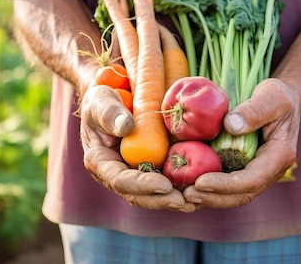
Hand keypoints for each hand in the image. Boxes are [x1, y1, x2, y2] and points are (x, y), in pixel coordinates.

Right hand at [80, 85, 196, 211]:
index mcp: (100, 163)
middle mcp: (116, 175)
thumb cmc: (103, 99)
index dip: (142, 186)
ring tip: (195, 202)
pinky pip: (165, 184)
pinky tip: (200, 190)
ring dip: (174, 201)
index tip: (164, 186)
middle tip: (185, 201)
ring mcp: (134, 175)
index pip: (119, 181)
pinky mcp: (151, 171)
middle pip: (139, 196)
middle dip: (162, 200)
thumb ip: (108, 112)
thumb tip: (125, 126)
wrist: (114, 101)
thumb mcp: (100, 100)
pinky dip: (181, 189)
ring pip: (153, 196)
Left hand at [182, 78, 299, 208]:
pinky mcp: (242, 169)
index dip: (227, 184)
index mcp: (279, 156)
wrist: (279, 101)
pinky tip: (187, 188)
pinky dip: (208, 191)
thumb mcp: (272, 96)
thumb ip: (255, 110)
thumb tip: (231, 126)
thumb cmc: (277, 96)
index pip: (253, 179)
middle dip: (214, 197)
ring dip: (209, 198)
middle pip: (242, 194)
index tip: (201, 181)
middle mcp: (268, 171)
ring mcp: (256, 173)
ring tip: (184, 196)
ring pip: (233, 195)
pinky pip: (226, 186)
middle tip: (187, 194)